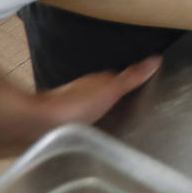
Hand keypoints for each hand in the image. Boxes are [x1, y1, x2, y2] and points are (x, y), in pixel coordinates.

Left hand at [0, 56, 160, 156]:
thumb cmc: (73, 107)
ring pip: (91, 106)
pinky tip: (92, 134)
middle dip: (117, 99)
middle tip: (132, 107)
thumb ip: (131, 77)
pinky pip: (80, 121)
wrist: (36, 126)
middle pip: (105, 92)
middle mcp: (83, 91)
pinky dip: (88, 124)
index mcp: (98, 81)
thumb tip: (155, 59)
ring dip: (100, 112)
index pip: (120, 78)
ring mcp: (69, 107)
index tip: (145, 87)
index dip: (132, 82)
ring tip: (115, 122)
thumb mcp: (111, 90)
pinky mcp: (59, 124)